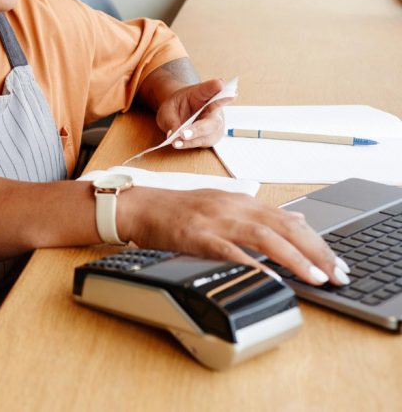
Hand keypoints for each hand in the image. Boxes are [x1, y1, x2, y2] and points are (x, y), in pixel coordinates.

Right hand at [120, 187, 349, 286]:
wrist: (142, 207)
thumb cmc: (180, 210)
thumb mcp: (225, 204)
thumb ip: (260, 213)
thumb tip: (297, 219)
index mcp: (243, 201)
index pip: (290, 220)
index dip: (318, 242)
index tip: (337, 263)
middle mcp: (234, 208)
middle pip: (285, 227)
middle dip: (316, 251)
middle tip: (337, 274)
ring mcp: (216, 221)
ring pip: (264, 236)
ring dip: (294, 258)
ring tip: (316, 278)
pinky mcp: (197, 236)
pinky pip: (229, 251)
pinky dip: (252, 264)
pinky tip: (269, 278)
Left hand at [155, 78, 232, 148]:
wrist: (180, 111)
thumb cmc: (176, 106)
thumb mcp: (167, 109)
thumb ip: (170, 120)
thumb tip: (173, 134)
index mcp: (202, 93)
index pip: (210, 88)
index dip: (216, 87)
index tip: (220, 84)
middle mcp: (213, 108)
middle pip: (213, 119)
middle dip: (199, 128)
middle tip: (183, 134)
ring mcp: (215, 122)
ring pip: (209, 133)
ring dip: (193, 139)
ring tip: (176, 142)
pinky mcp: (212, 135)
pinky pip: (204, 141)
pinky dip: (190, 144)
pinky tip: (179, 144)